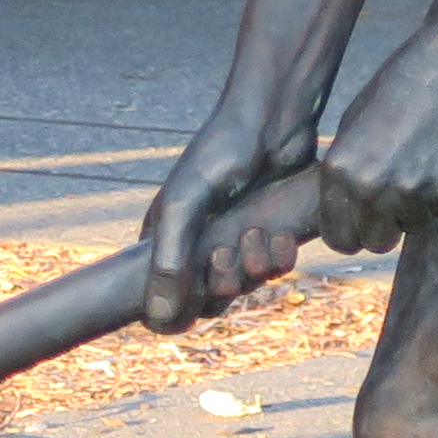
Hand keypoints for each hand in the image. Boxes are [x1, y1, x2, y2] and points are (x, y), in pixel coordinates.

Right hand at [138, 113, 316, 333]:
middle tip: (227, 252)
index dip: (181, 307)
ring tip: (255, 232)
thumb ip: (168, 261)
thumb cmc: (220, 153)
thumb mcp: (184, 206)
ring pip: (244, 285)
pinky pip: (275, 267)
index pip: (163, 299)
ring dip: (253, 267)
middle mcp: (197, 244)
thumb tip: (157, 318)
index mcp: (165, 239)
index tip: (197, 296)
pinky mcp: (269, 233)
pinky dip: (280, 257)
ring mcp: (235, 240)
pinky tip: (280, 234)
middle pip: (209, 300)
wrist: (272, 119)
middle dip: (223, 284)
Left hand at [314, 29, 437, 247]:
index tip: (363, 224)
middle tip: (396, 199)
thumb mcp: (355, 122)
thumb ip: (348, 171)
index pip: (337, 237)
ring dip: (417, 208)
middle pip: (373, 242)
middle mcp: (370, 187)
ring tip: (423, 165)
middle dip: (384, 227)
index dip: (351, 233)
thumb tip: (345, 207)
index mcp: (339, 169)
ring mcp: (410, 192)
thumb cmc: (404, 82)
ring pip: (411, 228)